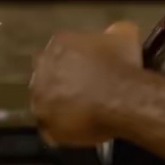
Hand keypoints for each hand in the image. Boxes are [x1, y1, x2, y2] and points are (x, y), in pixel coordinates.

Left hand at [30, 22, 143, 146]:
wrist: (124, 99)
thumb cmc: (123, 65)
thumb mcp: (123, 34)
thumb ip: (110, 32)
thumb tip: (111, 34)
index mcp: (58, 44)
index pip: (58, 53)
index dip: (71, 64)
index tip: (84, 72)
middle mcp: (42, 69)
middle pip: (46, 78)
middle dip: (59, 84)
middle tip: (79, 94)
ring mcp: (40, 100)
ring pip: (45, 104)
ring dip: (57, 108)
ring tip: (78, 114)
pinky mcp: (45, 126)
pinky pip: (49, 130)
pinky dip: (60, 131)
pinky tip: (76, 130)